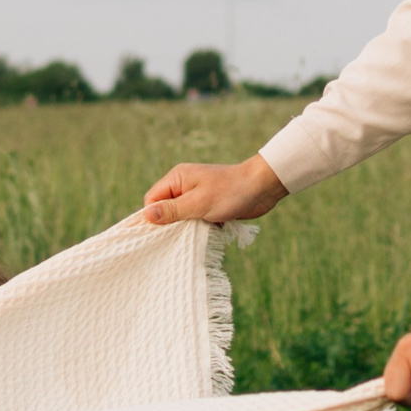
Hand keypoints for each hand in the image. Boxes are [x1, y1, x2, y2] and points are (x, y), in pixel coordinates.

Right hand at [142, 156, 289, 225]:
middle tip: (183, 232)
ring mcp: (195, 194)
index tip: (164, 230)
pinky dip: (199, 225)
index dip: (154, 216)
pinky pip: (193, 217)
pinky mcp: (207, 203)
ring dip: (187, 225)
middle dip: (171, 222)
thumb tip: (147, 216)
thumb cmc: (231, 193)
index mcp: (177, 178)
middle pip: (164, 208)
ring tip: (200, 228)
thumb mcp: (198, 203)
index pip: (152, 200)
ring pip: (179, 215)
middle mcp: (183, 184)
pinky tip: (210, 227)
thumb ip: (172, 210)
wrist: (262, 187)